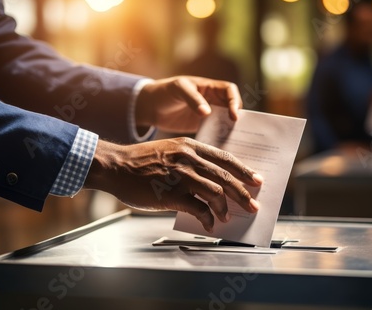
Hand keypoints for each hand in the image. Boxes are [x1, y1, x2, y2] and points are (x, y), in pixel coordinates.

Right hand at [84, 137, 262, 231]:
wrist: (115, 166)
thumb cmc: (141, 161)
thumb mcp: (170, 150)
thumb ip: (191, 161)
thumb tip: (211, 181)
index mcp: (190, 146)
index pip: (225, 157)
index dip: (243, 170)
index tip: (256, 179)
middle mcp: (188, 158)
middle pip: (225, 176)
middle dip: (243, 192)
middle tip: (253, 204)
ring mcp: (180, 175)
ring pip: (215, 192)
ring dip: (225, 208)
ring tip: (228, 217)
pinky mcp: (171, 193)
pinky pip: (198, 208)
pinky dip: (207, 218)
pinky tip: (209, 224)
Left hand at [135, 76, 241, 132]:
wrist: (150, 107)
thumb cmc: (165, 91)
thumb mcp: (179, 89)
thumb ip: (192, 99)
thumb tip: (207, 112)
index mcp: (210, 87)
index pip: (230, 91)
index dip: (235, 101)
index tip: (234, 116)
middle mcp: (212, 100)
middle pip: (232, 107)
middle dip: (238, 118)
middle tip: (238, 132)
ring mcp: (208, 114)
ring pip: (226, 121)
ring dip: (230, 129)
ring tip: (234, 141)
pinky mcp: (202, 127)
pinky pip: (215, 131)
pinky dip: (219, 137)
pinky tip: (219, 146)